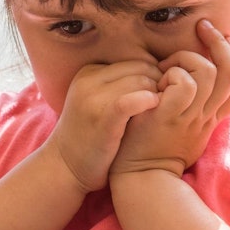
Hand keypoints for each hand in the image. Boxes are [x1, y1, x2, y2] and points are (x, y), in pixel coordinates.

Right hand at [46, 60, 161, 193]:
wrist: (65, 167)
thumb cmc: (89, 137)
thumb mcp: (94, 101)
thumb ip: (117, 85)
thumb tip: (156, 74)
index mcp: (88, 72)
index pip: (133, 62)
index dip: (153, 76)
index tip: (159, 95)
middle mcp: (88, 80)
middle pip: (139, 68)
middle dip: (157, 83)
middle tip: (165, 103)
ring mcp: (93, 98)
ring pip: (140, 81)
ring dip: (157, 94)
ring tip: (160, 111)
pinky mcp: (102, 118)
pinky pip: (131, 100)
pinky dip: (148, 100)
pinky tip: (155, 109)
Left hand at [111, 20, 229, 176]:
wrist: (140, 178)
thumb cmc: (152, 149)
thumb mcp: (182, 128)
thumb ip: (192, 105)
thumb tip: (190, 77)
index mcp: (211, 118)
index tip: (223, 38)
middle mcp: (206, 116)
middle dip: (218, 43)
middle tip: (202, 27)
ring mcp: (190, 117)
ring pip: (207, 72)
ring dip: (185, 59)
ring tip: (165, 67)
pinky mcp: (170, 117)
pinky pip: (184, 83)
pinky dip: (172, 74)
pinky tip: (157, 83)